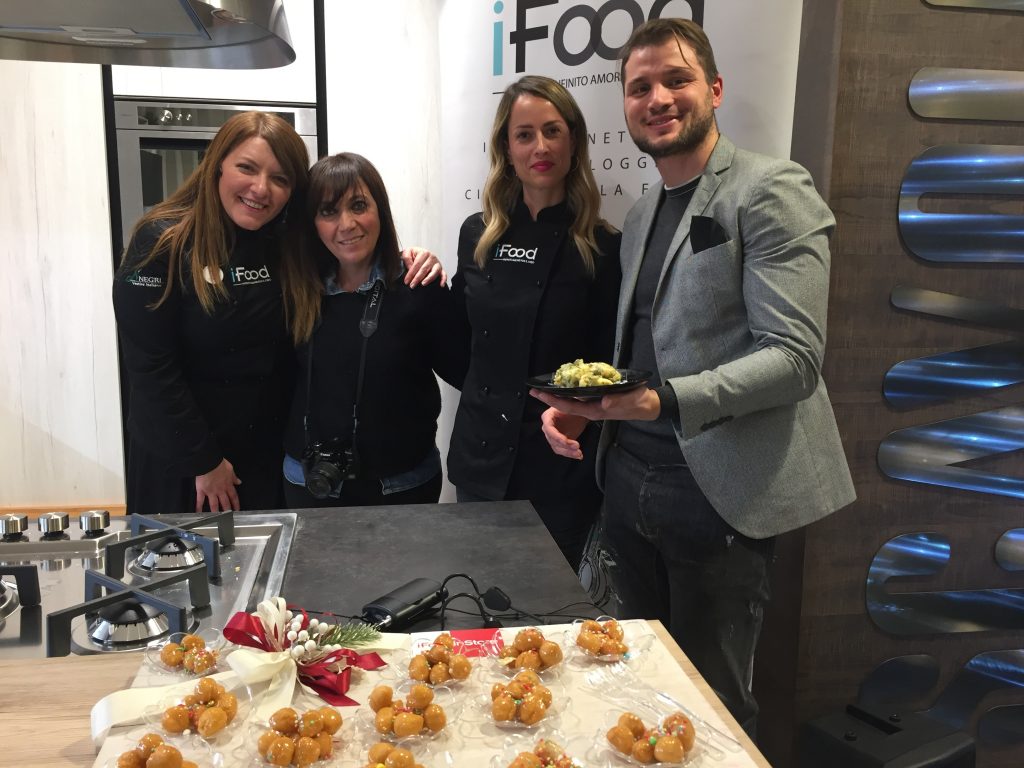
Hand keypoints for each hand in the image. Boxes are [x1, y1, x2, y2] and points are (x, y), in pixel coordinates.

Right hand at [195, 458, 240, 512]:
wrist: (208, 462)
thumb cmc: (219, 464)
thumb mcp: (230, 469)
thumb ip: (234, 477)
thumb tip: (239, 482)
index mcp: (228, 484)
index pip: (233, 496)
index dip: (236, 504)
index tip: (237, 509)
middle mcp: (220, 490)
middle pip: (225, 502)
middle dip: (227, 510)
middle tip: (228, 517)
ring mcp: (211, 491)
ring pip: (214, 504)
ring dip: (216, 512)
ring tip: (217, 518)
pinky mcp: (201, 490)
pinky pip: (200, 500)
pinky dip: (198, 507)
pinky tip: (198, 513)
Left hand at [401, 247, 447, 286]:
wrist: (420, 253)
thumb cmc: (414, 254)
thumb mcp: (408, 252)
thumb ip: (407, 259)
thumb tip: (410, 268)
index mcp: (424, 253)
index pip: (416, 265)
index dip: (411, 273)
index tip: (406, 281)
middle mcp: (432, 257)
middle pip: (424, 269)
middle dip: (417, 278)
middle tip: (412, 285)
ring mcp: (437, 263)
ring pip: (434, 272)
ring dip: (429, 278)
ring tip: (423, 283)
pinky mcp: (441, 269)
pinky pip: (443, 274)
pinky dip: (443, 279)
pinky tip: (441, 285)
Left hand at [530, 386, 661, 421]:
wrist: (646, 407)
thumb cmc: (638, 402)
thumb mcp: (631, 400)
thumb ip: (618, 401)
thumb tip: (604, 402)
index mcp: (594, 410)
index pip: (568, 406)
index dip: (551, 400)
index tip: (538, 393)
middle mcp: (590, 409)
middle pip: (564, 405)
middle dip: (548, 399)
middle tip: (533, 389)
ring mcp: (593, 407)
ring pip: (570, 403)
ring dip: (556, 396)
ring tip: (544, 387)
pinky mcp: (597, 402)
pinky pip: (578, 399)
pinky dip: (568, 393)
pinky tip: (562, 386)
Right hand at [540, 408, 589, 459]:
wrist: (580, 414)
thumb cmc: (575, 407)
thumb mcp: (571, 406)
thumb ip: (568, 408)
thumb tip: (565, 407)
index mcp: (547, 416)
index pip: (549, 429)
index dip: (557, 436)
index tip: (566, 441)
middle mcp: (548, 427)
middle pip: (553, 440)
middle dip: (565, 445)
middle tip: (576, 446)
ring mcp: (552, 436)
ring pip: (557, 448)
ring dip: (568, 452)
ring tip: (579, 453)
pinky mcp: (559, 443)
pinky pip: (562, 451)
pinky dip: (570, 454)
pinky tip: (578, 455)